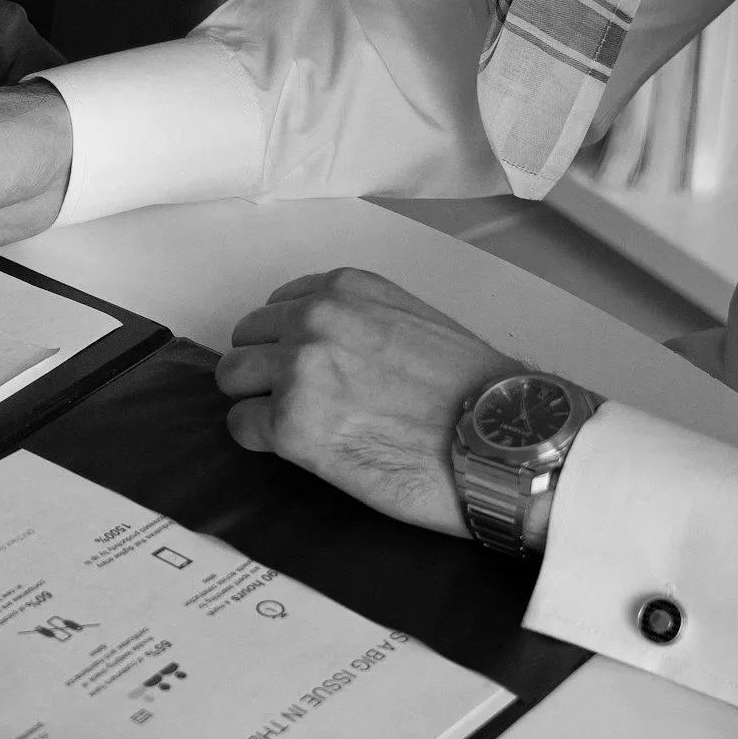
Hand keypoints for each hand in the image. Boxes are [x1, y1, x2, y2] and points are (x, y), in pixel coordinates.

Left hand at [215, 269, 524, 535]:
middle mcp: (314, 318)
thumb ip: (360, 324)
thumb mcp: (411, 323)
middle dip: (266, 369)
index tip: (309, 367)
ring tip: (303, 426)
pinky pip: (242, 426)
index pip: (279, 305)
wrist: (504, 440)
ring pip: (233, 378)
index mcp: (345, 289)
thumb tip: (329, 352)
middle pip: (246, 338)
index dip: (288, 342)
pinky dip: (263, 440)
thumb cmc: (475, 393)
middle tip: (303, 401)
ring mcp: (297, 369)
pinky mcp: (289, 424)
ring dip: (258, 401)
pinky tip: (306, 450)